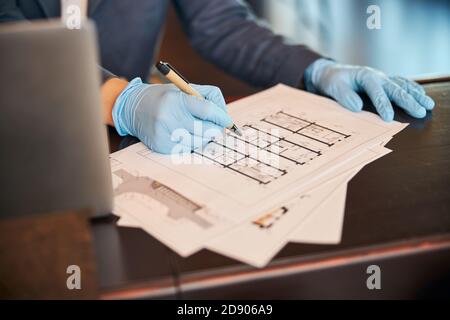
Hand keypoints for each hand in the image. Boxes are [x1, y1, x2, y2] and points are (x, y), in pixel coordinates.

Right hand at [112, 78, 231, 153]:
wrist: (133, 108)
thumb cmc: (164, 98)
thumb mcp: (185, 88)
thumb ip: (208, 97)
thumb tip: (224, 115)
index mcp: (176, 100)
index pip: (207, 111)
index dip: (221, 118)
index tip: (228, 122)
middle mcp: (169, 117)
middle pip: (205, 130)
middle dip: (215, 130)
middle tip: (215, 127)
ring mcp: (164, 134)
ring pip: (198, 143)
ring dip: (203, 138)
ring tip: (196, 129)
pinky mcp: (161, 146)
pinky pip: (186, 150)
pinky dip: (190, 144)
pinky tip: (184, 135)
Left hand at [304, 59, 434, 121]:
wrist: (333, 72)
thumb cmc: (333, 80)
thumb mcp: (334, 87)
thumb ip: (345, 96)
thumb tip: (357, 107)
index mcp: (365, 75)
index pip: (376, 91)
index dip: (383, 104)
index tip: (388, 118)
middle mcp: (377, 75)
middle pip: (395, 88)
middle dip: (408, 101)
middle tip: (419, 112)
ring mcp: (383, 78)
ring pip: (402, 85)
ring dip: (416, 95)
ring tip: (428, 106)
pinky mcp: (384, 81)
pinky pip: (402, 84)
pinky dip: (413, 89)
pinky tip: (422, 96)